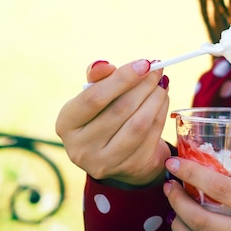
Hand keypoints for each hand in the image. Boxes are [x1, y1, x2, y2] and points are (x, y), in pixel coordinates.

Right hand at [55, 59, 170, 185]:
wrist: (121, 154)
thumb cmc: (105, 115)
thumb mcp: (96, 97)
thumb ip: (98, 78)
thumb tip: (104, 65)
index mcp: (66, 124)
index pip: (94, 97)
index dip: (122, 78)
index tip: (144, 63)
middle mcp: (80, 148)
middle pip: (120, 109)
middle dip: (144, 85)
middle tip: (157, 70)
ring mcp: (105, 162)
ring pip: (139, 123)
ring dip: (156, 98)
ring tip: (162, 83)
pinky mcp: (131, 167)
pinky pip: (152, 134)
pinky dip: (161, 112)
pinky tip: (163, 99)